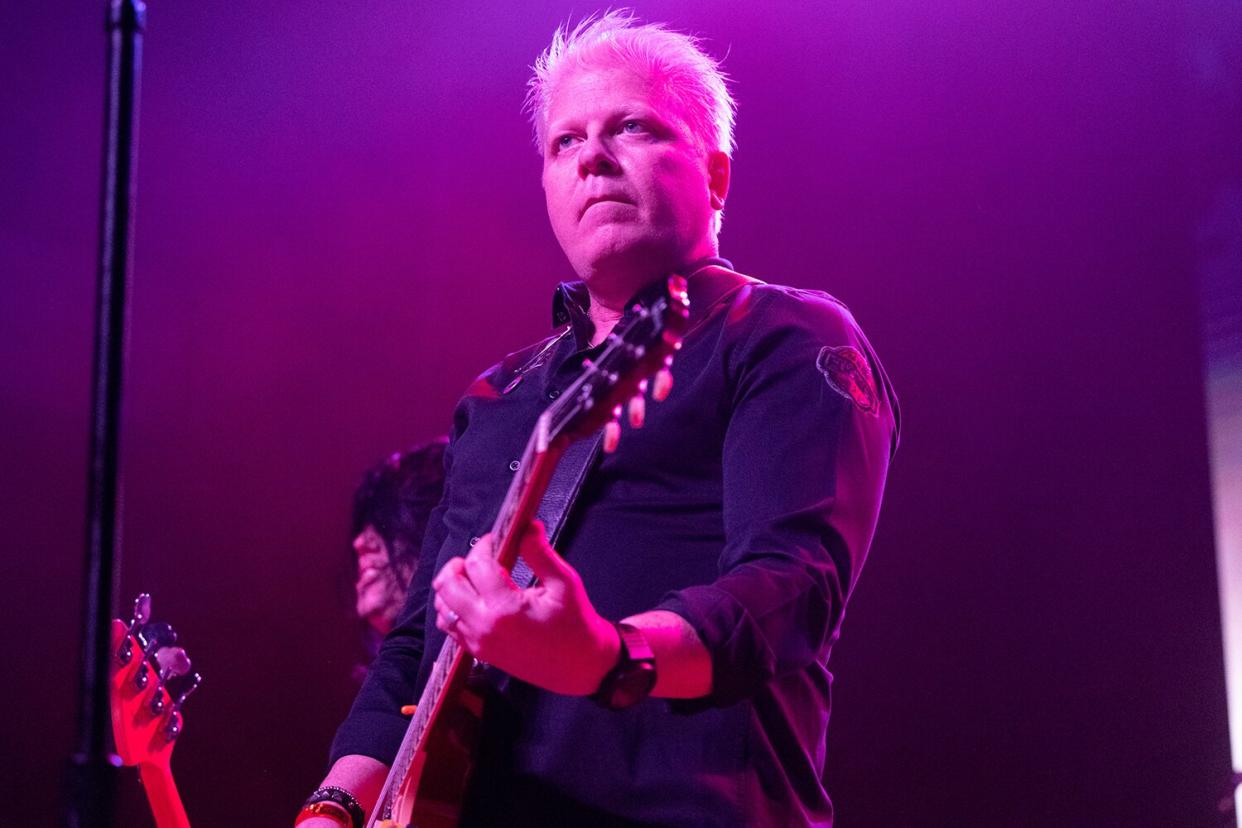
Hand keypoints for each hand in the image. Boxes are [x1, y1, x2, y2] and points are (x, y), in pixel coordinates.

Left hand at [432, 520, 618, 695]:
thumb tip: (526, 525)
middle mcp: (483, 626)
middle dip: (460, 563)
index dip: (484, 545)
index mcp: (504, 608)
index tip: (496, 539)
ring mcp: (477, 642)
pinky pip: (449, 625)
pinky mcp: (477, 651)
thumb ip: (540, 553)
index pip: (477, 565)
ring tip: (477, 577)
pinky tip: (475, 598)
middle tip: (483, 557)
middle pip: (447, 584)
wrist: (579, 666)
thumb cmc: (575, 622)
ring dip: (454, 585)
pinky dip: (453, 606)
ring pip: (442, 605)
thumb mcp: (565, 583)